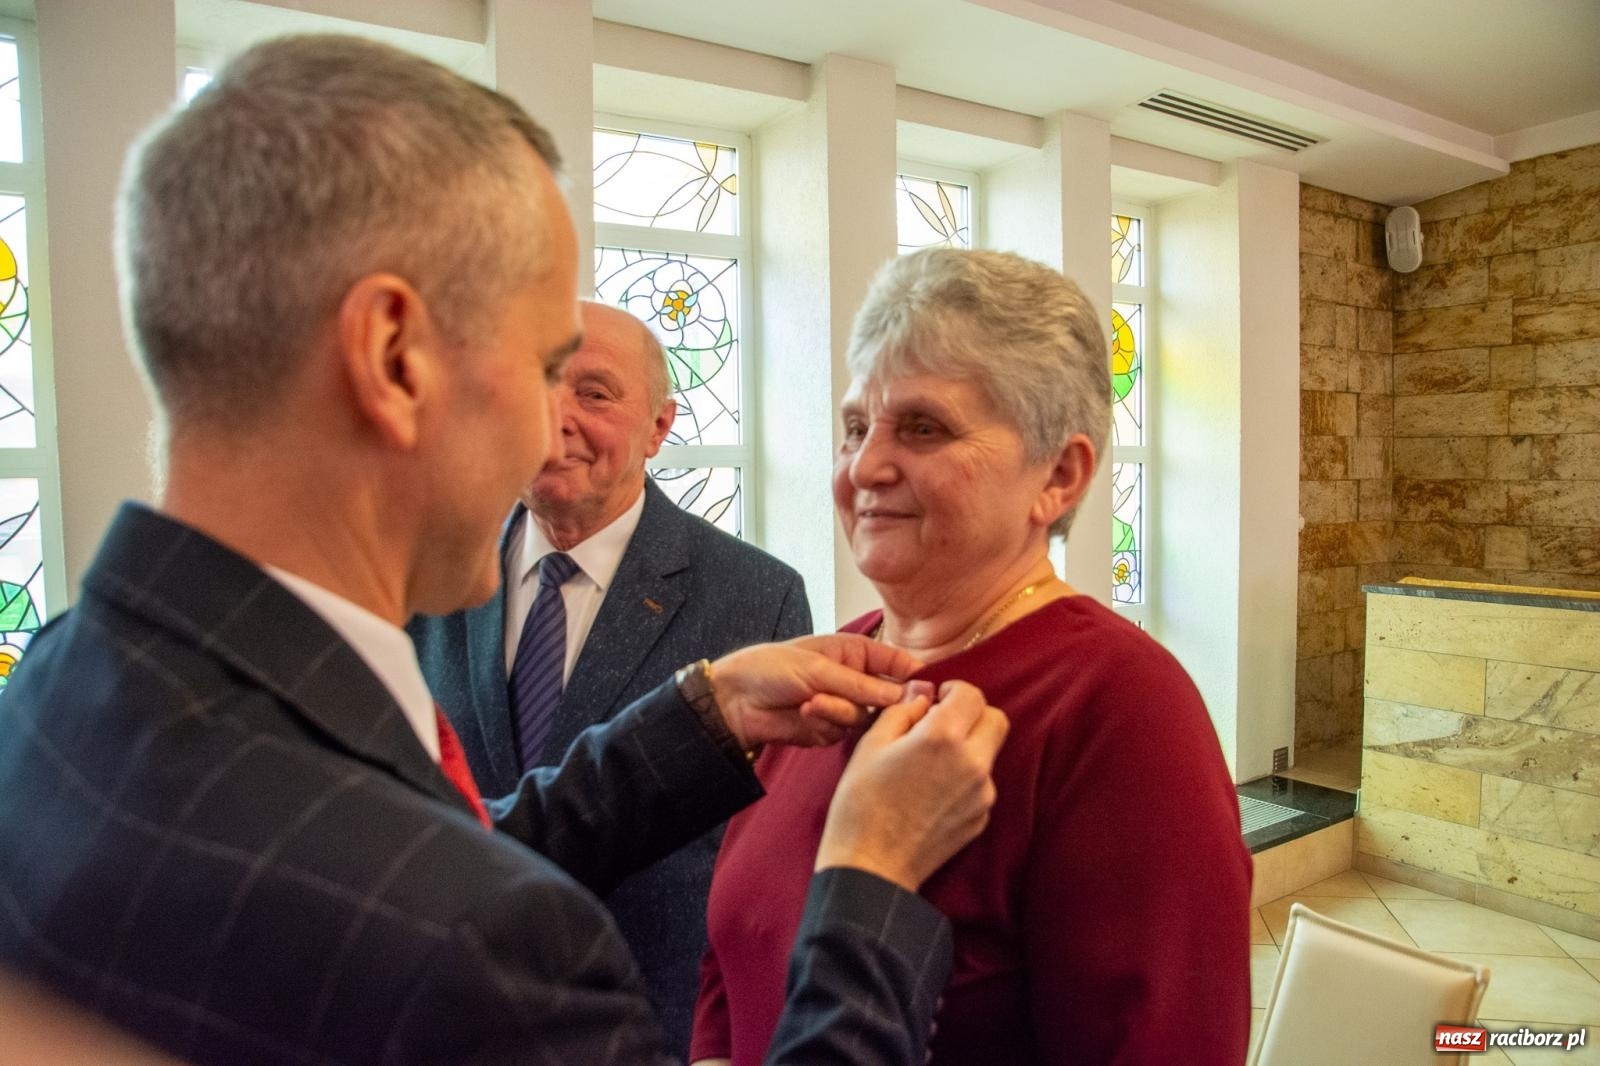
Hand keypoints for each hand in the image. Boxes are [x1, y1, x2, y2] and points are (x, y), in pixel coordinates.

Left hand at [710, 634, 923, 749]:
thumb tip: (909, 694)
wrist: (735, 701)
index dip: (917, 678)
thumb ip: (865, 685)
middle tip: (861, 700)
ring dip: (840, 711)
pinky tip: (803, 712)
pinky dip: (826, 723)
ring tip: (812, 701)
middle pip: (890, 698)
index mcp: (857, 652)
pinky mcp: (830, 731)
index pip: (900, 664)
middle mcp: (857, 680)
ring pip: (867, 718)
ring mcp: (844, 707)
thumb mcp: (820, 669)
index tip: (928, 692)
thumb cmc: (772, 668)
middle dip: (876, 701)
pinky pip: (844, 733)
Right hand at [813, 680, 1007, 892]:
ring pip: (989, 753)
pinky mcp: (981, 818)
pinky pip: (981, 784)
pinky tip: (933, 791)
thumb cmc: (862, 803)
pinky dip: (965, 778)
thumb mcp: (872, 744)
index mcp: (943, 737)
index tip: (939, 698)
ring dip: (969, 747)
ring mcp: (981, 794)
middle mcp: (972, 762)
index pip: (972, 695)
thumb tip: (923, 695)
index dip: (955, 690)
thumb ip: (903, 710)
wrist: (871, 865)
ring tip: (931, 763)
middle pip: (996, 720)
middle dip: (973, 715)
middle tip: (943, 723)